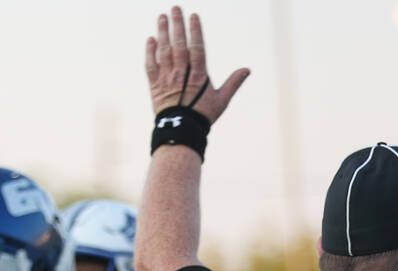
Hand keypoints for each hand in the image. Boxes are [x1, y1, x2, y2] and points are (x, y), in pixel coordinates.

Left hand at [146, 6, 248, 122]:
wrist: (180, 132)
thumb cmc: (202, 117)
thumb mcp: (221, 100)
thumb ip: (233, 83)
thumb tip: (247, 69)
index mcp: (198, 76)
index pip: (196, 48)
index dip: (195, 31)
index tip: (193, 16)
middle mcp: (181, 74)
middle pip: (178, 45)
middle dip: (177, 25)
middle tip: (175, 8)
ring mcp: (166, 79)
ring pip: (164, 52)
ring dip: (162, 33)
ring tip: (162, 17)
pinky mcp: (155, 86)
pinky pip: (151, 66)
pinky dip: (150, 52)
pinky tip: (150, 39)